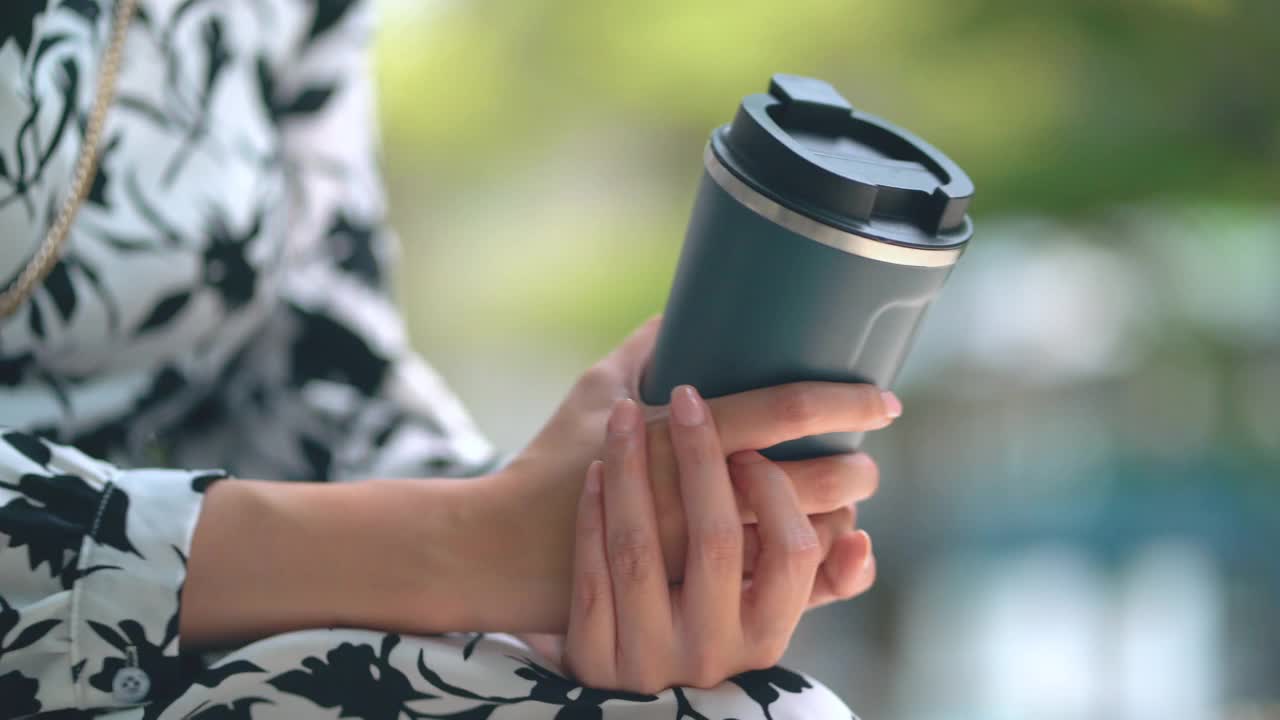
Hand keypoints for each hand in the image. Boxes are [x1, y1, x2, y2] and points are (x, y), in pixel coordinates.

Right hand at [492, 317, 887, 629]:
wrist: (511, 549)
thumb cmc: (553, 461)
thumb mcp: (595, 390)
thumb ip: (644, 346)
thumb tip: (679, 307)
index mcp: (683, 438)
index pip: (785, 410)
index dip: (845, 401)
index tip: (881, 398)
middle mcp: (703, 498)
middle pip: (816, 482)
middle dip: (856, 469)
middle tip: (866, 457)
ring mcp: (704, 555)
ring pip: (806, 539)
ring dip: (838, 517)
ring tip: (842, 498)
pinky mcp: (697, 594)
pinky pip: (777, 586)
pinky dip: (809, 564)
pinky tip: (816, 545)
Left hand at [560, 392, 864, 691]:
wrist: (631, 706)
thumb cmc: (713, 634)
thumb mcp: (770, 622)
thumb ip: (819, 580)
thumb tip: (860, 535)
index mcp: (765, 634)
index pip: (791, 552)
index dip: (775, 493)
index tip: (752, 447)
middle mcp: (710, 649)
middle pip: (714, 540)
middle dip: (701, 457)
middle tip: (689, 395)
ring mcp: (647, 654)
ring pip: (638, 549)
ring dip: (631, 469)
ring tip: (626, 412)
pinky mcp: (594, 656)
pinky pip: (590, 573)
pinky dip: (593, 515)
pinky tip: (596, 467)